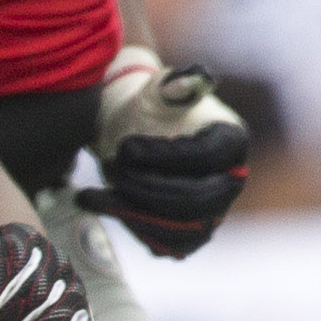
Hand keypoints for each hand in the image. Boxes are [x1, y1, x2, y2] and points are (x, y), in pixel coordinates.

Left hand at [79, 48, 249, 257]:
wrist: (131, 132)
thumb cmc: (147, 107)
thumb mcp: (158, 89)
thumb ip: (176, 84)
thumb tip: (198, 75)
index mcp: (231, 141)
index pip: (206, 157)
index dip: (164, 156)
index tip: (124, 148)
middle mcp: (231, 181)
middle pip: (196, 200)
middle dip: (144, 187)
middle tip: (107, 168)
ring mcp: (213, 212)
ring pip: (181, 229)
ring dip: (131, 211)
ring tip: (90, 192)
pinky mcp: (189, 235)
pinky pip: (167, 245)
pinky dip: (131, 227)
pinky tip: (100, 205)